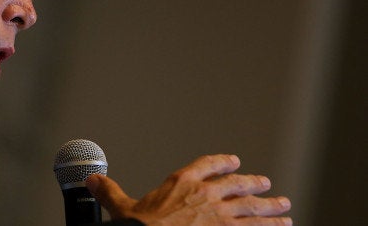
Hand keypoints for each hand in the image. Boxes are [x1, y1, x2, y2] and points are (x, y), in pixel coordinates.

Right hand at [85, 154, 291, 224]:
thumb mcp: (122, 207)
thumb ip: (109, 191)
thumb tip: (91, 181)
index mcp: (182, 182)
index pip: (206, 165)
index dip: (221, 163)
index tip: (233, 161)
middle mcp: (206, 194)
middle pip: (237, 184)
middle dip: (253, 184)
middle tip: (266, 183)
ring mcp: (221, 214)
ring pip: (252, 206)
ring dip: (270, 207)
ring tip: (284, 206)